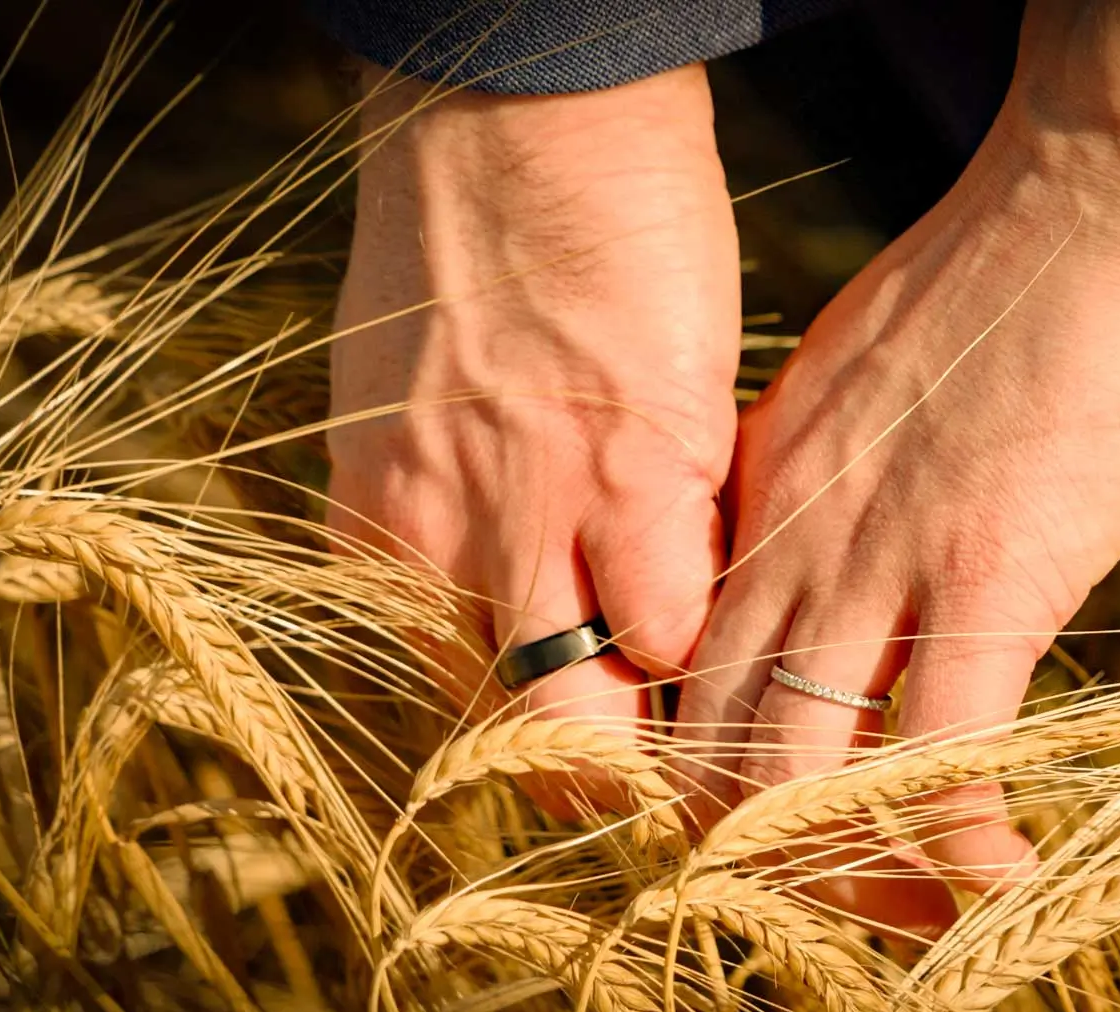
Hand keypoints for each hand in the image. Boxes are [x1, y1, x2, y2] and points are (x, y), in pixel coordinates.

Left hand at [326, 64, 738, 815]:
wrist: (508, 120)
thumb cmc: (462, 247)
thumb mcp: (406, 409)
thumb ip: (449, 515)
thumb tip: (514, 592)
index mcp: (380, 539)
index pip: (460, 711)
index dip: (546, 748)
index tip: (611, 752)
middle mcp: (438, 552)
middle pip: (524, 744)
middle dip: (609, 782)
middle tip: (679, 774)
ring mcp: (532, 522)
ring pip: (598, 720)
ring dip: (669, 731)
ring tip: (723, 711)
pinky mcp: (639, 473)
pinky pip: (681, 621)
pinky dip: (715, 625)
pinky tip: (739, 590)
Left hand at [675, 0, 1119, 935]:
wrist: (1102, 174)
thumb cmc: (1017, 272)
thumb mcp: (884, 387)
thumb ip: (849, 481)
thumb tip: (869, 557)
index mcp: (760, 494)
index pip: (688, 672)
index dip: (707, 776)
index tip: (763, 835)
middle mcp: (788, 540)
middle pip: (712, 746)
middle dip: (752, 856)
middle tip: (829, 911)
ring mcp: (879, 560)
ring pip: (795, 773)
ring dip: (845, 873)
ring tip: (909, 924)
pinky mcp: (989, 572)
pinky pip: (939, 750)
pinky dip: (954, 843)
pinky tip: (995, 884)